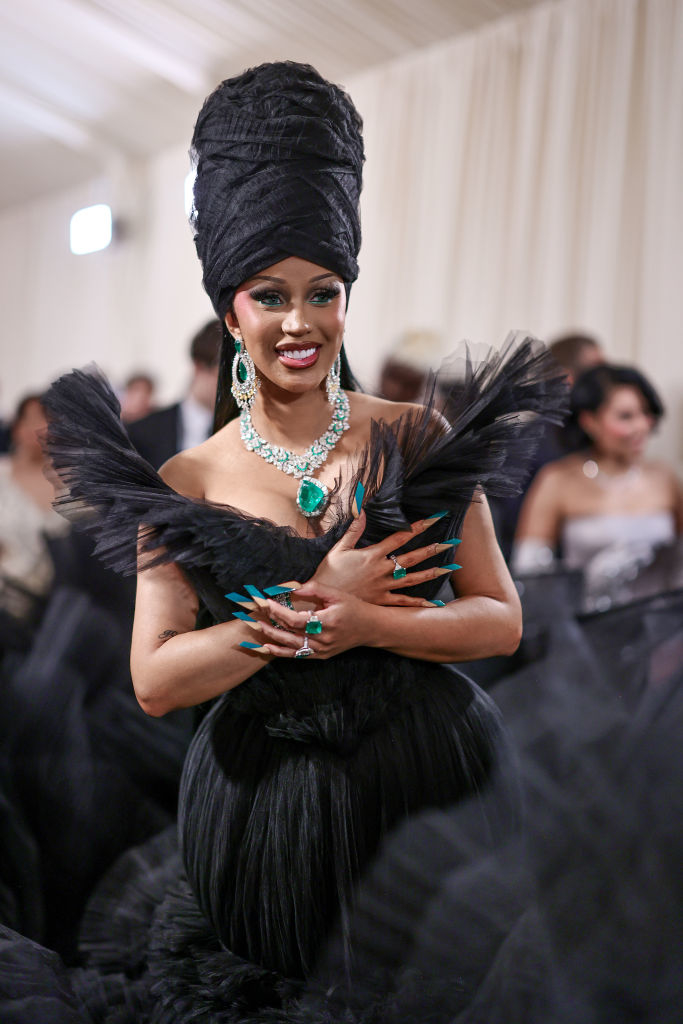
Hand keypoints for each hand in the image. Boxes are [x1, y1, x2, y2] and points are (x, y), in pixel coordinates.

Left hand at [255, 582, 375, 659]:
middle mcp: (324, 639)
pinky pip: (298, 655)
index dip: (279, 612)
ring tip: (258, 628)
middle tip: (256, 614)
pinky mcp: (322, 656)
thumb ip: (314, 589)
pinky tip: (268, 647)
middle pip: (291, 633)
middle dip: (271, 623)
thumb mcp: (336, 594)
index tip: (266, 602)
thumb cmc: (353, 607)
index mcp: (328, 621)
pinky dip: (282, 652)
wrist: (370, 628)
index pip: (297, 620)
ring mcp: (323, 650)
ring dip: (273, 638)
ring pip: (292, 646)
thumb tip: (292, 588)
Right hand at [313, 511, 457, 605]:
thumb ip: (353, 530)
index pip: (400, 537)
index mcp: (373, 555)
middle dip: (432, 549)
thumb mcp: (339, 549)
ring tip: (450, 568)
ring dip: (431, 573)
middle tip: (450, 543)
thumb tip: (363, 511)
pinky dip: (418, 603)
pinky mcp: (381, 602)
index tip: (432, 520)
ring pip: (412, 579)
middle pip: (412, 557)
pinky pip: (403, 602)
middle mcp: (382, 570)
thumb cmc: (328, 574)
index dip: (417, 527)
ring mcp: (383, 587)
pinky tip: (433, 603)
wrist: (322, 601)